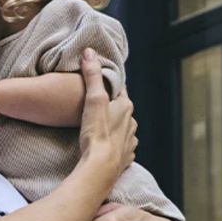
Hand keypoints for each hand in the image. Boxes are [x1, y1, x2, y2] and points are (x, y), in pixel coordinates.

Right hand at [79, 49, 137, 174]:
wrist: (100, 168)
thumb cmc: (97, 134)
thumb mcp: (93, 99)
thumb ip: (92, 75)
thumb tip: (90, 51)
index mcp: (126, 106)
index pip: (118, 89)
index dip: (108, 86)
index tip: (99, 84)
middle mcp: (131, 123)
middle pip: (121, 110)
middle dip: (111, 108)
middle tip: (95, 108)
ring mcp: (130, 142)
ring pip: (123, 130)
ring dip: (114, 129)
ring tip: (100, 130)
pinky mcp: (124, 159)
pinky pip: (122, 149)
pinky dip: (115, 147)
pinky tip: (106, 149)